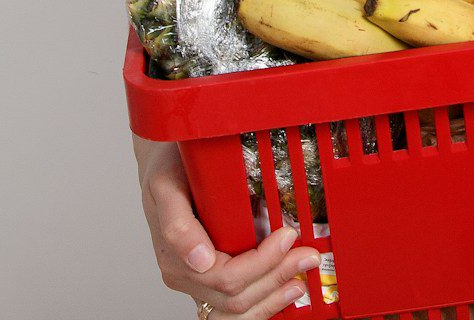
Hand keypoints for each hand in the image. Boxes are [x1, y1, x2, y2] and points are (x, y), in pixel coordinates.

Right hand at [134, 135, 320, 317]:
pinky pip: (235, 308)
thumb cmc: (169, 170)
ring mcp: (197, 283)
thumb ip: (178, 223)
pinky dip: (264, 303)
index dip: (262, 262)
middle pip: (236, 296)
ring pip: (237, 309)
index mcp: (174, 255)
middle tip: (307, 255)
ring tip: (300, 279)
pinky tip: (285, 290)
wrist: (166, 166)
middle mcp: (185, 275)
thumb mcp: (167, 183)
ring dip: (273, 297)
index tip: (286, 236)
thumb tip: (200, 261)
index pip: (225, 277)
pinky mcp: (210, 284)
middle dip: (276, 276)